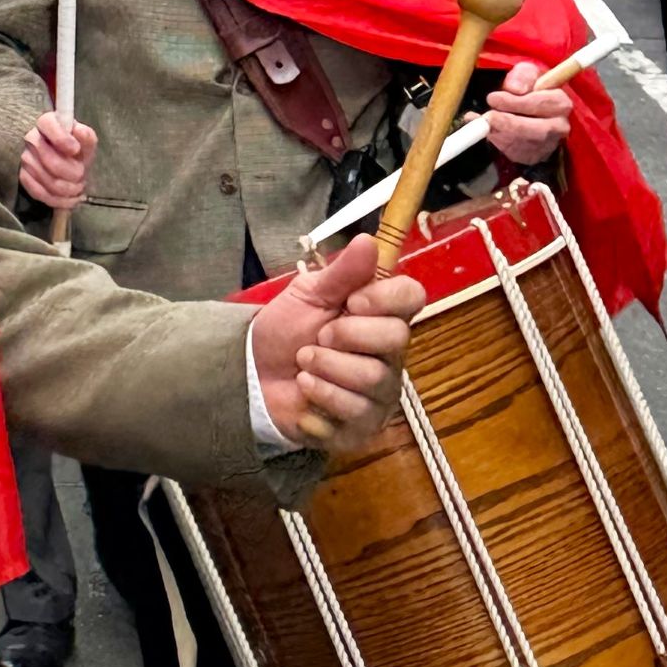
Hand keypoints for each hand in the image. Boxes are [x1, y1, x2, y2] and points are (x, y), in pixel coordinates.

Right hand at [18, 112, 94, 209]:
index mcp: (47, 123)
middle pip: (50, 161)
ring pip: (48, 180)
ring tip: (78, 187)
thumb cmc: (76, 150)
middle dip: (73, 173)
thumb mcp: (86, 142)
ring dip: (69, 189)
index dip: (62, 139)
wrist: (68, 166)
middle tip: (82, 175)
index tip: (76, 150)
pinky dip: (59, 200)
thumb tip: (79, 132)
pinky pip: (40, 193)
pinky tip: (70, 198)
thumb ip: (86, 136)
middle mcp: (32, 138)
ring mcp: (26, 159)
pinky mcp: (24, 177)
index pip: (47, 125)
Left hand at [252, 237, 424, 451]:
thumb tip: (368, 240)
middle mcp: (390, 355)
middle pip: (395, 339)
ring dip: (324, 366)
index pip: (413, 297)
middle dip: (344, 335)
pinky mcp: (364, 425)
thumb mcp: (307, 295)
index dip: (385, 298)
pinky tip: (305, 391)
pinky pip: (355, 411)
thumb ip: (340, 272)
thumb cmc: (286, 331)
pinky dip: (319, 396)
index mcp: (380, 316)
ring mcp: (381, 393)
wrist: (253, 374)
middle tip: (317, 336)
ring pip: (372, 377)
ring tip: (303, 363)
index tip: (352, 301)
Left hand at [476, 57, 571, 165]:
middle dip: (509, 124)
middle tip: (488, 117)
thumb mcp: (526, 73)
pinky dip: (500, 144)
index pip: (540, 104)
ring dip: (502, 134)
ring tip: (484, 123)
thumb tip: (515, 89)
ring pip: (526, 144)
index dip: (515, 103)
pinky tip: (490, 132)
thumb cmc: (528, 88)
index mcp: (560, 102)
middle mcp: (560, 126)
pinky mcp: (536, 156)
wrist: (526, 108)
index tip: (493, 98)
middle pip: (537, 130)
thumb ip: (522, 76)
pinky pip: (518, 154)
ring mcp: (550, 143)